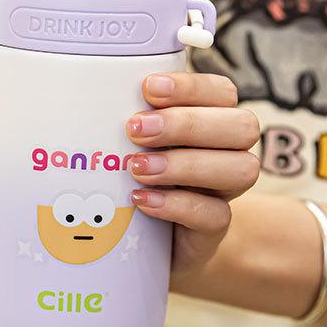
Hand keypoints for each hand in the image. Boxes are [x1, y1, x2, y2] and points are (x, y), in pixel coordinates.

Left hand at [126, 72, 259, 272]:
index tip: (148, 88)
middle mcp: (229, 151)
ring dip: (185, 165)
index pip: (221, 92)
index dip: (191, 87)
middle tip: (135, 129)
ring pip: (241, 169)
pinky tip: (142, 199)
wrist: (143, 238)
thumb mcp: (126, 141)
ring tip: (137, 168)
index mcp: (211, 119)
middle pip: (242, 127)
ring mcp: (224, 192)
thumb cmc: (130, 173)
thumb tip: (83, 94)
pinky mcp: (213, 229)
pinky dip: (177, 205)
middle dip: (186, 124)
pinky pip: (215, 215)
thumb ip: (124, 118)